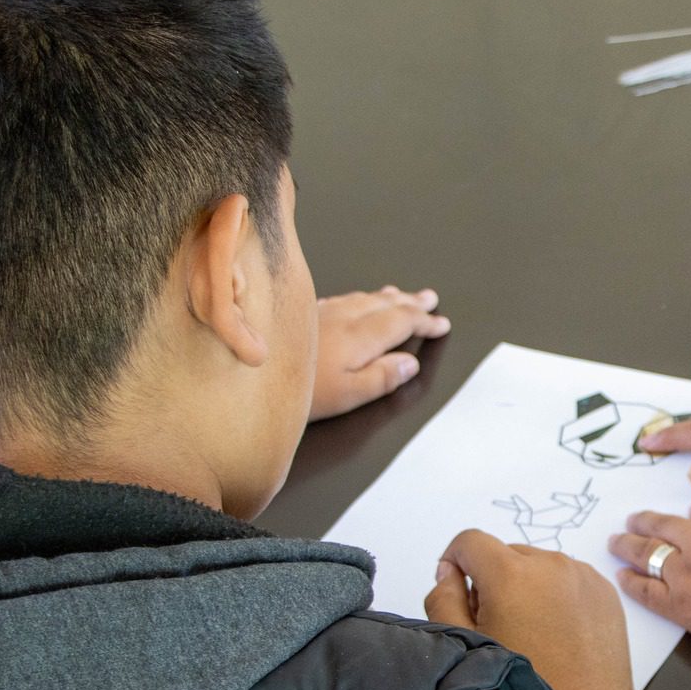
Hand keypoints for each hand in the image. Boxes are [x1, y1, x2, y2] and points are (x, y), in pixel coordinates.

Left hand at [311, 286, 450, 419]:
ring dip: (386, 297)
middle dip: (411, 302)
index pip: (403, 322)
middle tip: (429, 298)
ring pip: (363, 298)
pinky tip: (354, 300)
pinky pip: (342, 299)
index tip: (441, 325)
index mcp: (360, 338)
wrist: (249, 374)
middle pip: (385, 303)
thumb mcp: (347, 395)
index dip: (425, 323)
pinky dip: (359, 298)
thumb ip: (382, 378)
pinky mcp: (303, 315)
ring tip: (399, 294)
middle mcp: (343, 318)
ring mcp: (321, 313)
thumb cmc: (299, 390)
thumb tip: (410, 364)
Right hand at [425, 530, 630, 689]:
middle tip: (496, 625)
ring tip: (530, 634)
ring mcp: (583, 576)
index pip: (470, 541)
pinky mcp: (605, 592)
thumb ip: (443, 598)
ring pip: (538, 566)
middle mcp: (551, 564)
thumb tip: (449, 572)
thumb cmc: (522, 686)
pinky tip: (557, 634)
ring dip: (526, 586)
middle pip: (506, 553)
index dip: (455, 562)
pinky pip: (569, 579)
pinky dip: (556, 595)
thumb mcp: (465, 644)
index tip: (458, 591)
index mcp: (511, 573)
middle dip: (493, 580)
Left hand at [610, 506, 690, 642]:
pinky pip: (647, 591)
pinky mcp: (679, 606)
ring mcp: (686, 574)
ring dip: (629, 545)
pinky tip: (620, 576)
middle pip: (665, 527)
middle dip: (646, 522)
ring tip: (614, 542)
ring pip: (648, 553)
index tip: (688, 517)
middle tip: (632, 519)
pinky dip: (631, 582)